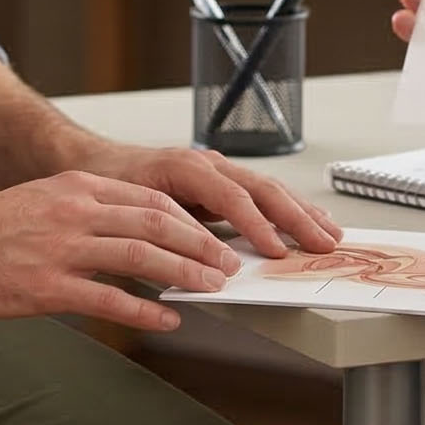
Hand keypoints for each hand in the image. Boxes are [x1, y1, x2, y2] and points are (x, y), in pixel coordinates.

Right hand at [0, 172, 239, 333]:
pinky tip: (167, 320)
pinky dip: (145, 310)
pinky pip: (108, 298)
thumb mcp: (43, 202)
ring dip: (185, 274)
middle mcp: (74, 212)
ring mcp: (61, 249)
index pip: (151, 200)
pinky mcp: (45, 287)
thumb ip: (87, 213)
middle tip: (227, 266)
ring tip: (211, 290)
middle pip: (157, 224)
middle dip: (201, 246)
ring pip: (142, 257)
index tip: (215, 237)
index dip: (191, 221)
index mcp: (75, 188)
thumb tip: (134, 233)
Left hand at [91, 142, 342, 259]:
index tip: (276, 250)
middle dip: (296, 217)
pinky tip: (307, 221)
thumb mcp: (128, 210)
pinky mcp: (221, 182)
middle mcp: (208, 164)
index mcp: (186, 167)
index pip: (231, 196)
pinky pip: (261, 194)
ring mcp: (218, 170)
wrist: (95, 162)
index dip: (257, 224)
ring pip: (269, 189)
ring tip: (329, 233)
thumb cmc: (108, 184)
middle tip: (323, 243)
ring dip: (301, 212)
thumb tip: (195, 262)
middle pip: (262, 188)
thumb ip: (162, 233)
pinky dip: (288, 209)